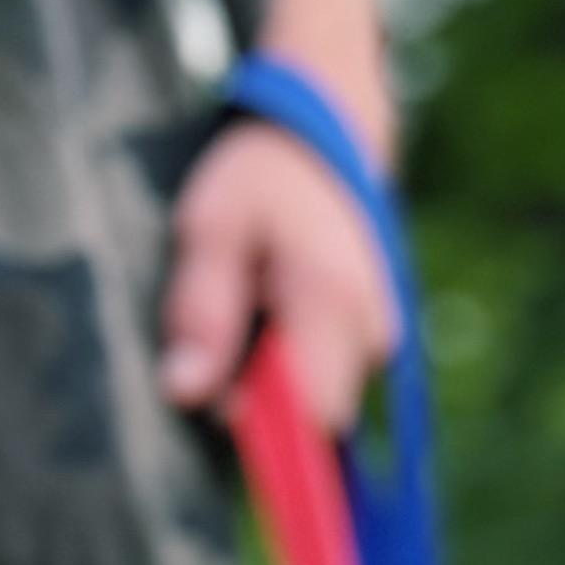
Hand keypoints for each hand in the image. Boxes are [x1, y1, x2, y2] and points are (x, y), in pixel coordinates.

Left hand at [161, 117, 398, 436]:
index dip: (264, 426)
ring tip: (255, 307)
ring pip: (321, 401)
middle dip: (266, 400)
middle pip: (314, 417)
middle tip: (231, 333)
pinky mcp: (375, 338)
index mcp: (330, 301)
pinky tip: (277, 314)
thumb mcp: (211, 227)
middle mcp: (370, 328)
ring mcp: (380, 336)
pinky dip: (297, 363)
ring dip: (279, 378)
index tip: (223, 395)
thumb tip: (185, 391)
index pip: (310, 416)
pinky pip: (330, 378)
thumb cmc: (261, 176)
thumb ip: (201, 310)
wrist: (323, 137)